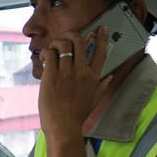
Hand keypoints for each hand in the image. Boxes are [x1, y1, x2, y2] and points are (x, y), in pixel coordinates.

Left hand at [38, 27, 112, 141]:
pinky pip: (49, 55)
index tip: (100, 28)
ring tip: (51, 51)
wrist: (64, 127)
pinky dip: (46, 52)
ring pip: (62, 45)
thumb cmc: (77, 116)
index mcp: (93, 78)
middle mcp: (81, 72)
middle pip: (79, 42)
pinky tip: (45, 58)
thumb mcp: (94, 100)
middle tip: (64, 39)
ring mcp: (66, 74)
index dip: (101, 38)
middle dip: (71, 35)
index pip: (101, 52)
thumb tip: (111, 77)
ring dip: (55, 43)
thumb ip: (102, 87)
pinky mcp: (51, 77)